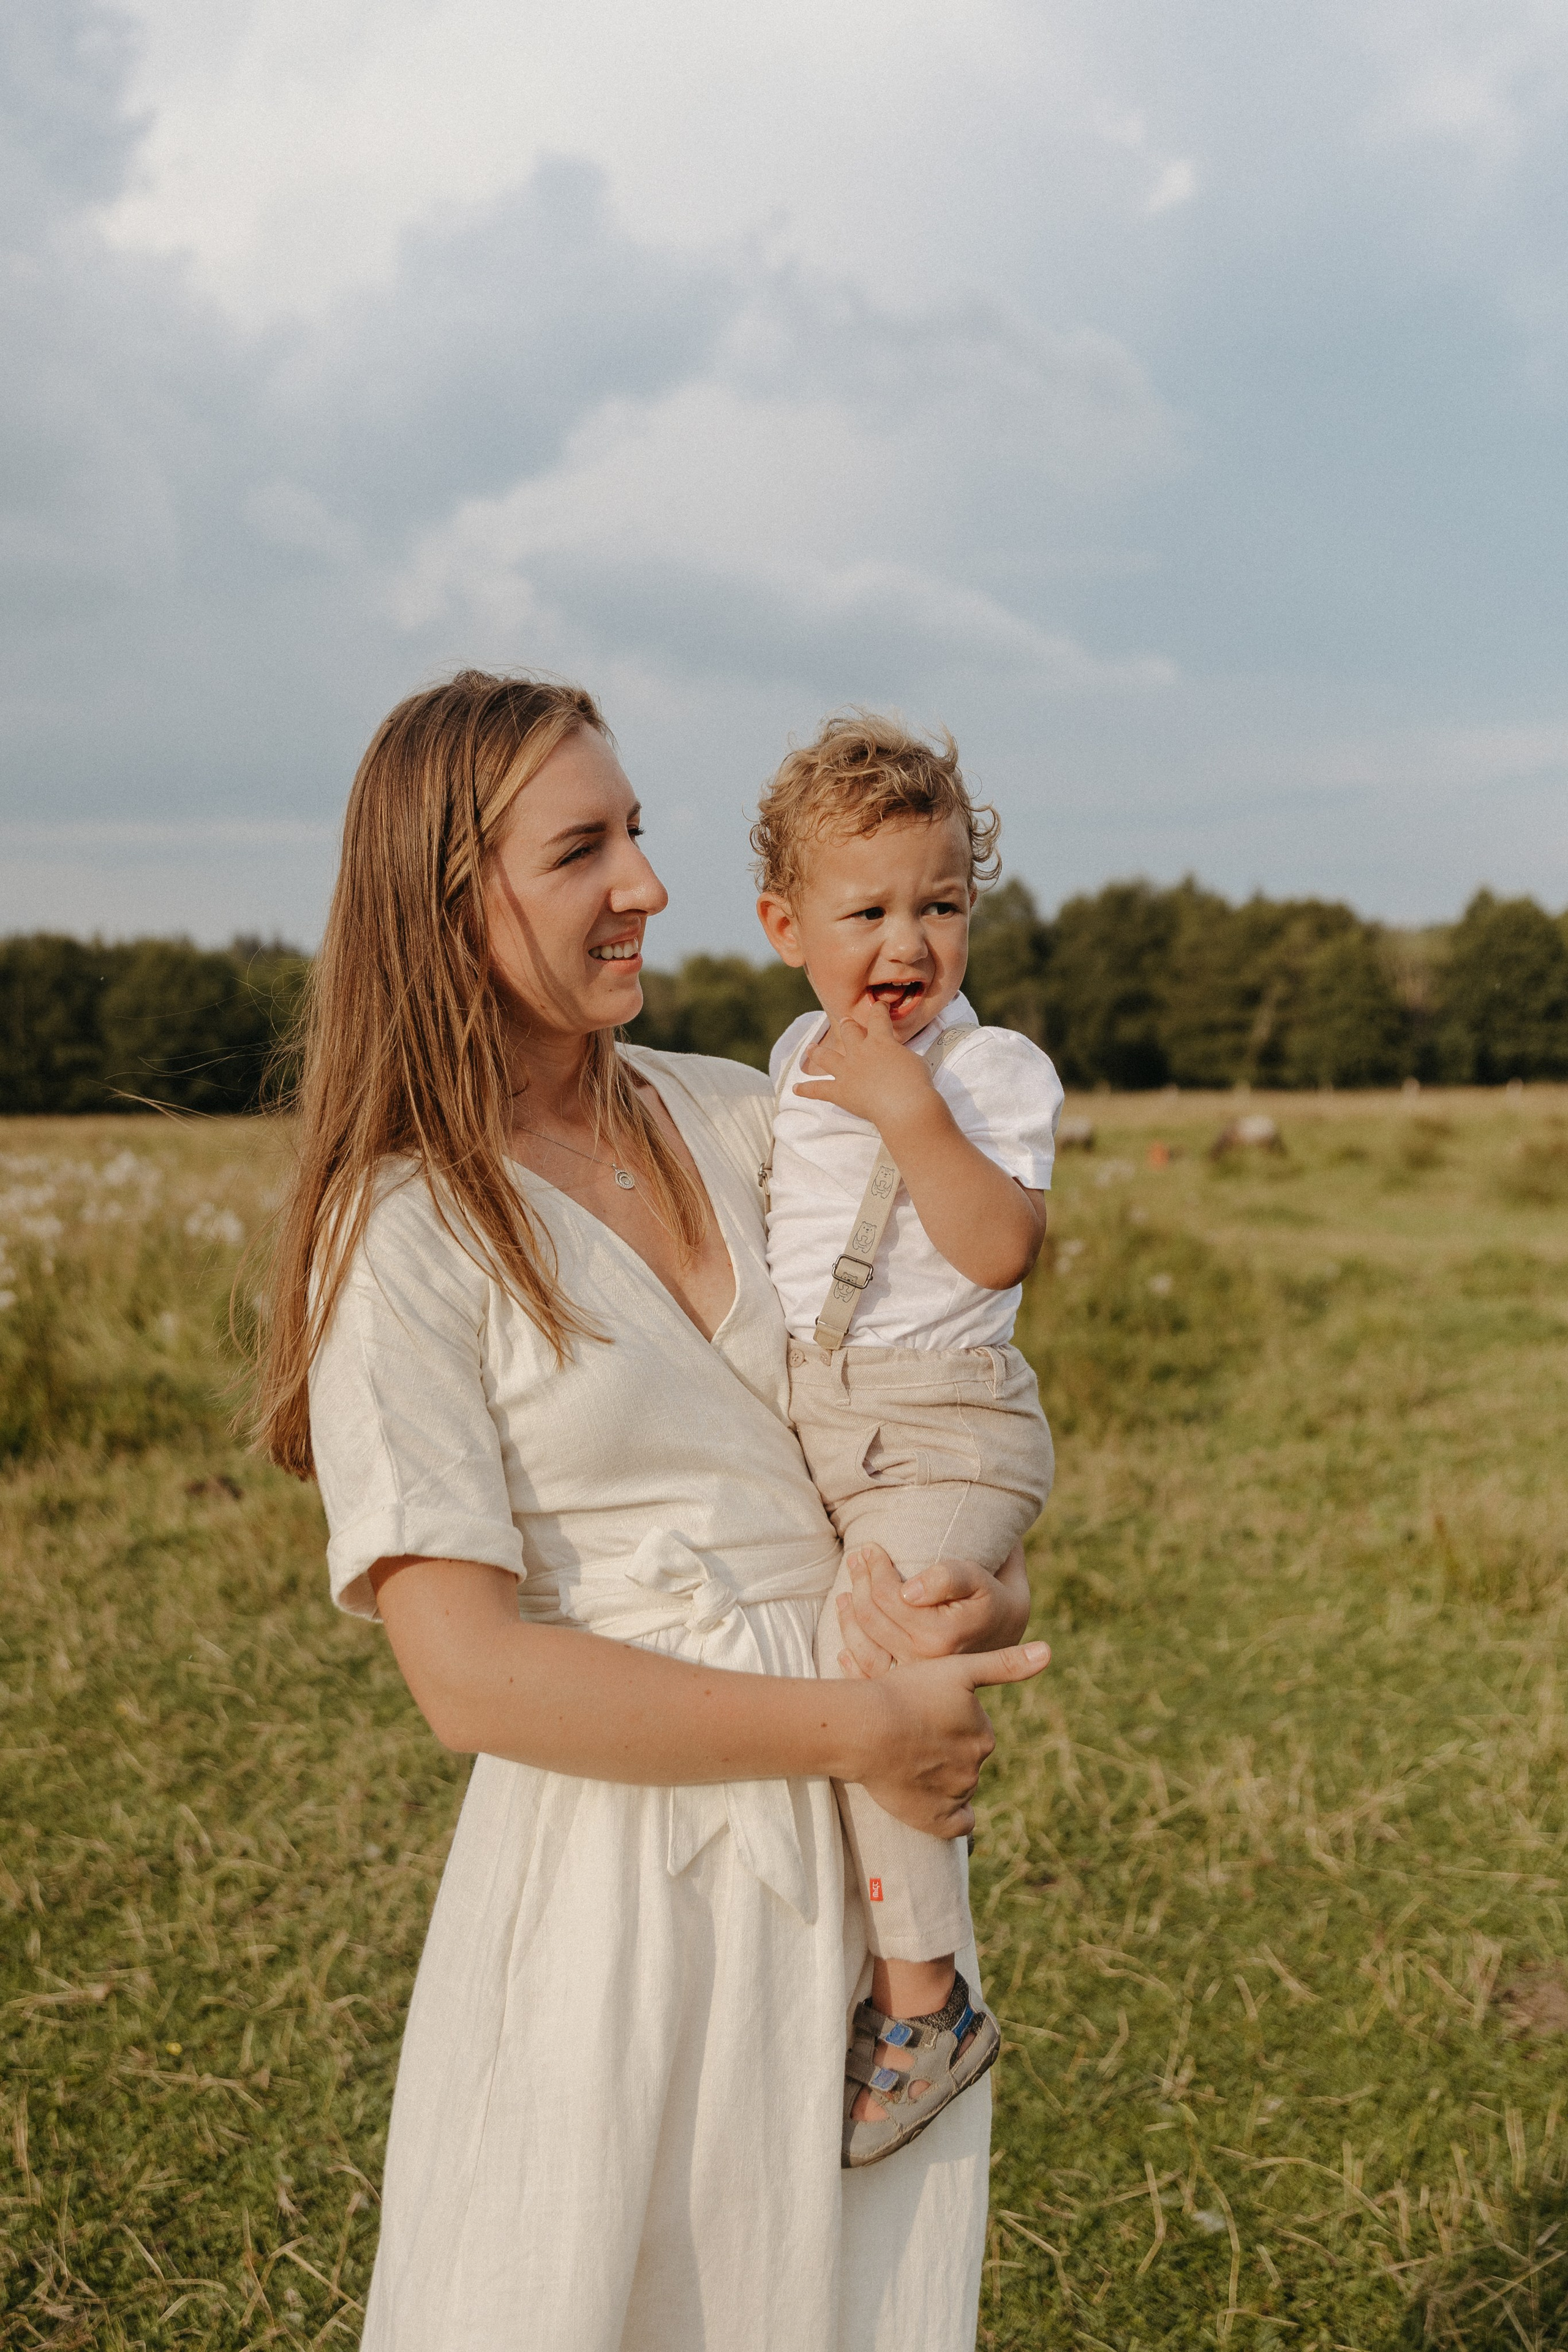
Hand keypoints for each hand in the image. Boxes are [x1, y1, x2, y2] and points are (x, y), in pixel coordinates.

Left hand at [793, 1001, 942, 1138]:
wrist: (904, 1105)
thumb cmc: (916, 1083)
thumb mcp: (915, 1061)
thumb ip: (902, 1056)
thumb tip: (897, 1059)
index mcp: (880, 1041)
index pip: (878, 1018)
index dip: (879, 1010)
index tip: (879, 1006)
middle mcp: (860, 1052)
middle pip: (849, 1031)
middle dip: (847, 1025)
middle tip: (845, 1021)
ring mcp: (847, 1071)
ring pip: (826, 1056)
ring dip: (817, 1051)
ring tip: (810, 1048)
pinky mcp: (840, 1092)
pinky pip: (818, 1090)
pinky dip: (806, 1090)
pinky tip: (796, 1088)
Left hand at [835, 1543, 1032, 1675]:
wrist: (1010, 1638)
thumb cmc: (995, 1598)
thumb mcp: (982, 1580)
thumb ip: (950, 1578)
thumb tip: (908, 1591)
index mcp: (939, 1636)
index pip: (888, 1596)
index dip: (875, 1568)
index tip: (870, 1547)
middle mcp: (923, 1663)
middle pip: (871, 1617)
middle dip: (859, 1582)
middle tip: (856, 1558)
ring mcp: (913, 1678)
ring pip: (862, 1646)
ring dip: (848, 1615)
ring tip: (846, 1591)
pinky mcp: (909, 1688)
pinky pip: (868, 1674)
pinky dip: (851, 1655)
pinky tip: (844, 1642)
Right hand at [856, 1642, 1050, 1836]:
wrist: (867, 1728)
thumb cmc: (906, 1693)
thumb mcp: (959, 1669)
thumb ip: (1005, 1664)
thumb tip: (1049, 1653)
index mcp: (982, 1736)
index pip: (970, 1737)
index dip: (945, 1728)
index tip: (922, 1718)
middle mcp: (975, 1767)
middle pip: (962, 1764)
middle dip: (944, 1755)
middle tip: (910, 1741)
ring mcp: (956, 1796)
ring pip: (955, 1791)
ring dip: (938, 1781)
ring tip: (905, 1764)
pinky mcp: (936, 1821)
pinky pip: (956, 1826)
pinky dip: (948, 1817)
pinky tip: (927, 1801)